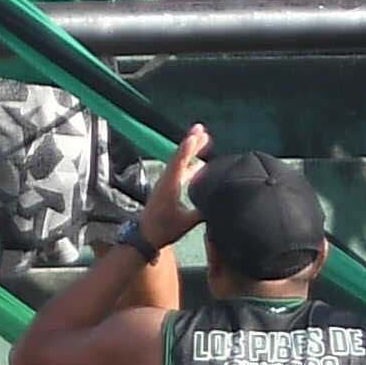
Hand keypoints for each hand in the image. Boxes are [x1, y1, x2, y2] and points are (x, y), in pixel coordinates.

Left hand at [138, 123, 209, 250]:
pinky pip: (180, 170)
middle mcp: (166, 180)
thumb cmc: (164, 230)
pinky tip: (200, 163)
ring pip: (180, 162)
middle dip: (190, 142)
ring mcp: (166, 183)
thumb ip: (201, 212)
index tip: (195, 136)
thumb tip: (220, 204)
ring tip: (203, 138)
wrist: (145, 236)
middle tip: (201, 128)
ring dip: (191, 150)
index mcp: (169, 186)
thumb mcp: (186, 223)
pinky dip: (190, 162)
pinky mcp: (168, 187)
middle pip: (179, 157)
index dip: (188, 149)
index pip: (179, 163)